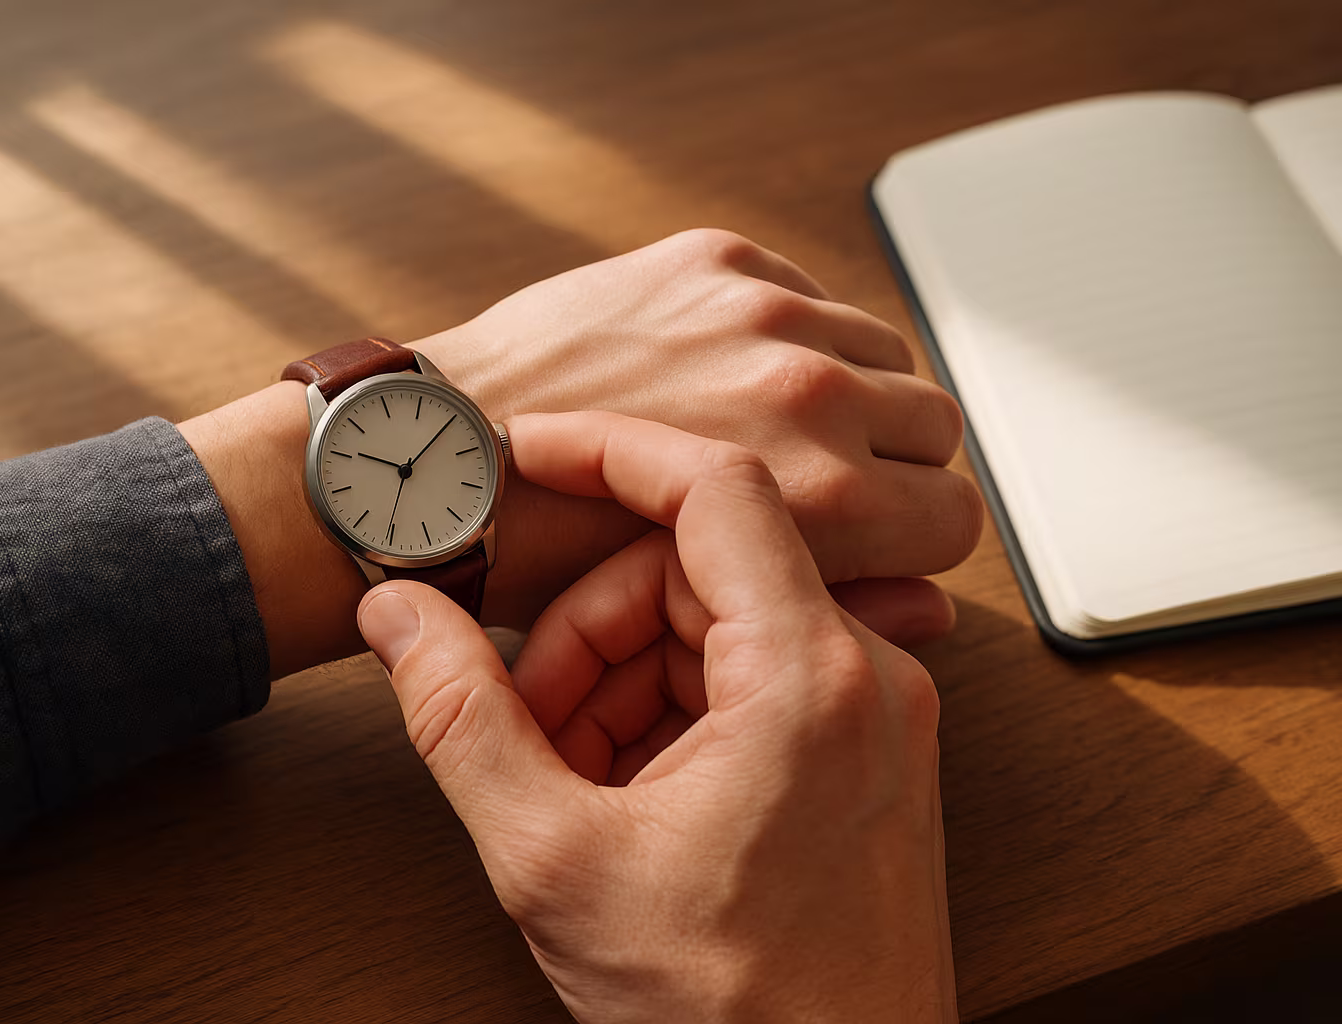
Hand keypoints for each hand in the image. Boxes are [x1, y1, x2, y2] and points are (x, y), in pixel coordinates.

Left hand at [181, 229, 981, 677]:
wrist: (437, 462)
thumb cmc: (550, 559)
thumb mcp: (701, 623)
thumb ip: (842, 610)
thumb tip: (933, 614)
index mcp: (824, 498)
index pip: (958, 515)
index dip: (914, 537)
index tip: (871, 537)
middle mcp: (812, 394)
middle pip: (936, 423)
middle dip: (893, 460)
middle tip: (819, 481)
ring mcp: (764, 313)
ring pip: (883, 347)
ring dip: (848, 386)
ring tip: (769, 423)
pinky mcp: (715, 260)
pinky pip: (808, 289)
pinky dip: (787, 329)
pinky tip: (721, 369)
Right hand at [359, 411, 956, 1023]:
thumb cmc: (734, 1015)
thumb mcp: (555, 860)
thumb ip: (460, 720)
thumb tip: (399, 618)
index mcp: (809, 677)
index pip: (713, 484)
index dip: (607, 450)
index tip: (531, 450)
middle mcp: (861, 678)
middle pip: (690, 571)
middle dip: (584, 632)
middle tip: (522, 719)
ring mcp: (867, 719)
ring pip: (708, 630)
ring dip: (614, 685)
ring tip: (567, 782)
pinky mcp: (854, 758)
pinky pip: (740, 685)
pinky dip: (661, 721)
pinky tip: (616, 798)